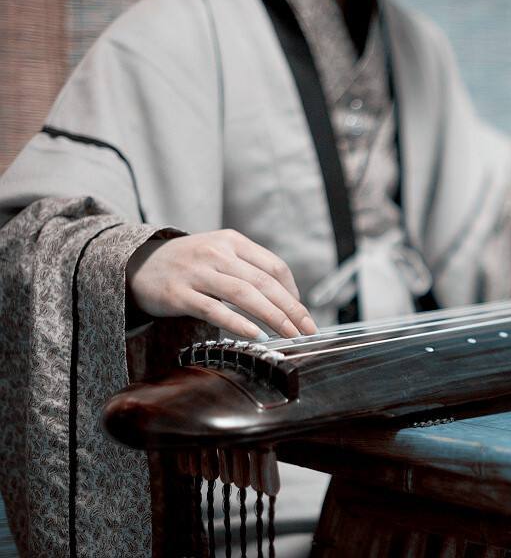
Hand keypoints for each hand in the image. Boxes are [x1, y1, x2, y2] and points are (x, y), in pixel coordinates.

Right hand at [126, 229, 316, 339]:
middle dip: (291, 309)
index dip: (293, 292)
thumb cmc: (188, 264)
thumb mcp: (219, 254)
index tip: (302, 314)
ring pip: (244, 295)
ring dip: (273, 317)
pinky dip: (238, 323)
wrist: (135, 264)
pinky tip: (256, 335)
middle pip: (265, 282)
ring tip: (290, 335)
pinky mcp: (179, 293)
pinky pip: (214, 309)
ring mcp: (197, 272)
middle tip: (308, 330)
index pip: (274, 266)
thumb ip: (249, 270)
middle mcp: (217, 253)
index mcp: (232, 241)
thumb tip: (287, 299)